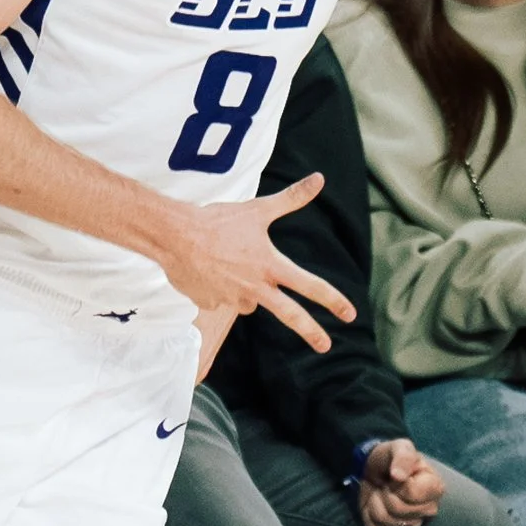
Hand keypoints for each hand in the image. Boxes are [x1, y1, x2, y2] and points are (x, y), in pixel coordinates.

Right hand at [153, 173, 355, 351]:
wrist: (175, 236)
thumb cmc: (218, 221)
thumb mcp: (258, 209)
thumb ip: (292, 199)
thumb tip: (319, 179)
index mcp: (271, 266)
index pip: (311, 286)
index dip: (333, 300)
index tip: (350, 314)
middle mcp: (255, 288)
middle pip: (290, 315)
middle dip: (311, 332)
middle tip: (325, 346)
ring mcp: (232, 300)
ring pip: (249, 300)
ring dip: (246, 288)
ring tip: (227, 262)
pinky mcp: (210, 304)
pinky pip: (221, 298)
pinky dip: (218, 287)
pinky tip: (206, 268)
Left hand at [356, 437, 441, 525]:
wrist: (374, 469)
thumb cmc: (391, 458)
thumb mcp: (398, 447)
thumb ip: (402, 457)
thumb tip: (398, 476)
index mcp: (435, 487)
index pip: (411, 494)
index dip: (396, 484)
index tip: (395, 476)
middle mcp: (429, 509)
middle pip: (398, 510)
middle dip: (385, 494)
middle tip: (386, 485)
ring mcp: (414, 524)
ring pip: (386, 521)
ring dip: (375, 504)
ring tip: (381, 493)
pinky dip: (370, 517)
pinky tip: (377, 506)